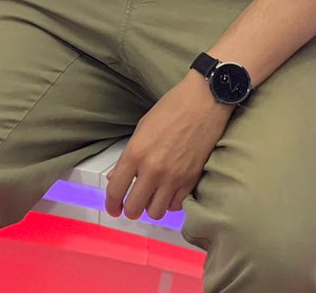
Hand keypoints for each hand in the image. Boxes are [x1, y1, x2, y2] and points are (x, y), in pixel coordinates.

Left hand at [105, 73, 232, 220]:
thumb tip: (115, 177)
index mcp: (136, 152)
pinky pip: (176, 206)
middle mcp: (153, 170)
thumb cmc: (171, 108)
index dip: (112, 204)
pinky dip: (171, 203)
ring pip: (156, 213)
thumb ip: (128, 156)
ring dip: (151, 207)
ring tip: (152, 196)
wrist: (204, 103)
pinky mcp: (192, 181)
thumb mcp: (142, 128)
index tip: (113, 208)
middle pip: (135, 208)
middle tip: (132, 204)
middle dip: (130, 210)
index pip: (116, 190)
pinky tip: (170, 191)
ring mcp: (173, 178)